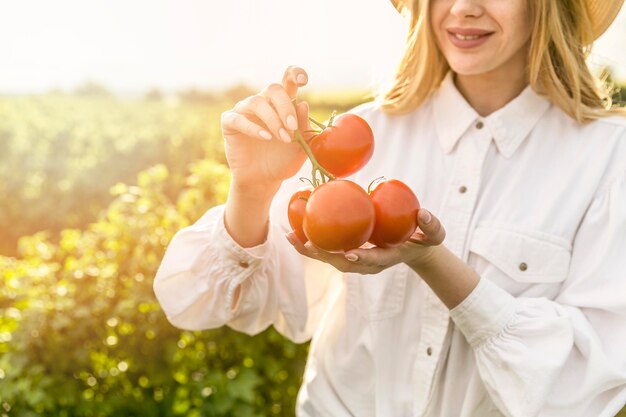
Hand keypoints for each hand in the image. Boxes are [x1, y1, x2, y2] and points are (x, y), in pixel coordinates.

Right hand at [221, 66, 314, 187]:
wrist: (263, 180)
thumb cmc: (282, 161)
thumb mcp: (300, 147)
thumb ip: (304, 127)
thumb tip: (303, 104)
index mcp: (282, 104)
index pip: (287, 80)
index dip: (294, 74)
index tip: (303, 80)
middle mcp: (263, 103)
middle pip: (273, 89)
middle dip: (285, 106)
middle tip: (292, 127)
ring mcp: (245, 111)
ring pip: (256, 102)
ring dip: (272, 119)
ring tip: (282, 137)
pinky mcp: (229, 123)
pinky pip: (238, 118)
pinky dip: (253, 127)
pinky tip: (265, 137)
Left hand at [286, 208, 445, 273]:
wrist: (415, 248)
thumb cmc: (424, 239)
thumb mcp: (434, 234)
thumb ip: (432, 226)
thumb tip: (423, 214)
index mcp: (386, 259)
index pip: (372, 260)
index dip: (362, 257)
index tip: (351, 252)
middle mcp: (367, 264)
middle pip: (342, 263)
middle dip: (323, 255)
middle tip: (305, 242)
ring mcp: (357, 261)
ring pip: (330, 258)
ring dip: (310, 250)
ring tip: (290, 237)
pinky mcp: (349, 253)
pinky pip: (328, 249)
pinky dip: (311, 242)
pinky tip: (295, 229)